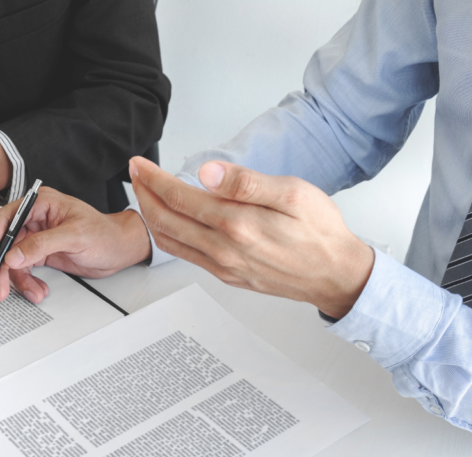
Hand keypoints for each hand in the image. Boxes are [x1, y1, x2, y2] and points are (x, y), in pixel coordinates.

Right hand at [0, 187, 150, 303]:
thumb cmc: (105, 233)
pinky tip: (38, 289)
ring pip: (13, 260)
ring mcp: (37, 237)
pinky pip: (24, 269)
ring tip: (32, 292)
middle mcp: (35, 219)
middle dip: (1, 267)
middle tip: (0, 287)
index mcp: (40, 204)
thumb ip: (42, 244)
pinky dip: (28, 282)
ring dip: (17, 280)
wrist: (120, 249)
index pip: (5, 219)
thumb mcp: (75, 236)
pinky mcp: (41, 253)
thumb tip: (15, 254)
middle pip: (4, 243)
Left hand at [130, 156, 374, 318]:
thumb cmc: (320, 232)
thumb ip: (246, 183)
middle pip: (166, 221)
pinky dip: (169, 237)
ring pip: (171, 242)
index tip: (140, 164)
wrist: (335, 274)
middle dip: (144, 194)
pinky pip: (186, 256)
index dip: (154, 179)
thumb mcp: (292, 193)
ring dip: (151, 216)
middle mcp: (224, 250)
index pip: (179, 198)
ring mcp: (223, 266)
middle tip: (135, 174)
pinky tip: (170, 223)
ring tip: (145, 195)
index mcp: (237, 224)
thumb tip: (208, 172)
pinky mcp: (227, 276)